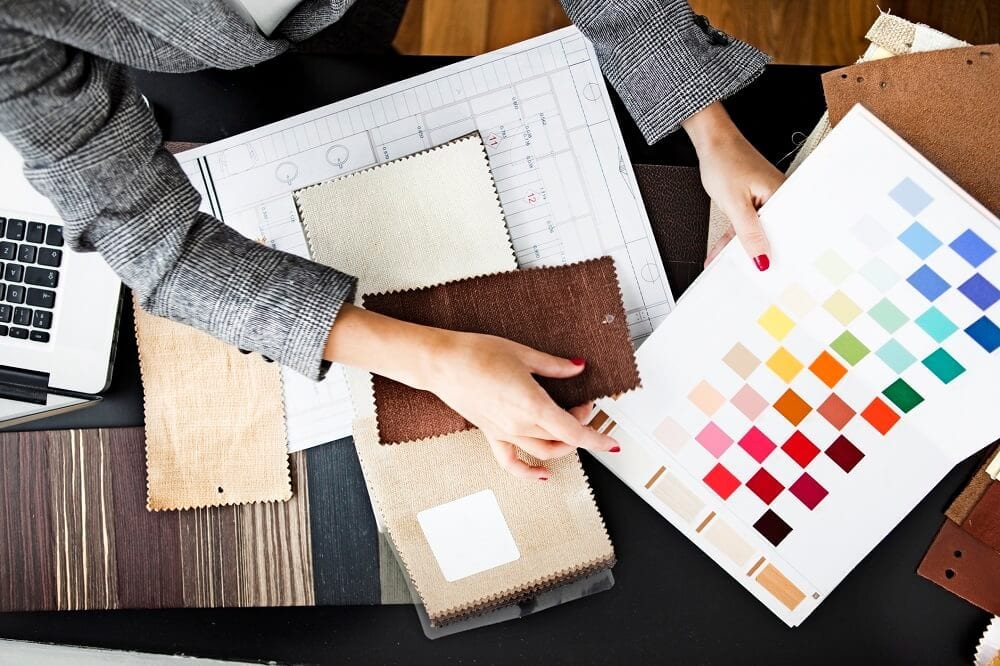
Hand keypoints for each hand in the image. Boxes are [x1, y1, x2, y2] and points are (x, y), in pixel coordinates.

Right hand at [417, 330, 619, 479]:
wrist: (442, 363)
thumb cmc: (477, 354)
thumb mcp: (524, 354)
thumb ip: (554, 366)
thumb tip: (576, 368)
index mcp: (532, 405)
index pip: (574, 431)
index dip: (597, 438)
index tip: (612, 443)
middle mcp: (520, 425)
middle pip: (563, 439)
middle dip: (581, 426)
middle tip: (584, 406)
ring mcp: (505, 432)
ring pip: (544, 451)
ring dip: (563, 445)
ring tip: (569, 426)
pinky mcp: (491, 433)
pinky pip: (511, 462)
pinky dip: (529, 473)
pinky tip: (542, 474)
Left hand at [682, 102, 784, 269]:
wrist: (712, 142)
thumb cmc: (726, 160)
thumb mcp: (735, 203)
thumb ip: (748, 233)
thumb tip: (761, 258)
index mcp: (783, 197)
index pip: (786, 234)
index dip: (778, 256)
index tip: (769, 274)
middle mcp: (778, 199)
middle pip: (771, 235)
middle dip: (757, 256)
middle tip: (748, 276)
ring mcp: (765, 201)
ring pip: (754, 233)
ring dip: (739, 249)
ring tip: (727, 268)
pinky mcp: (752, 203)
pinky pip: (744, 226)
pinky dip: (732, 238)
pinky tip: (720, 253)